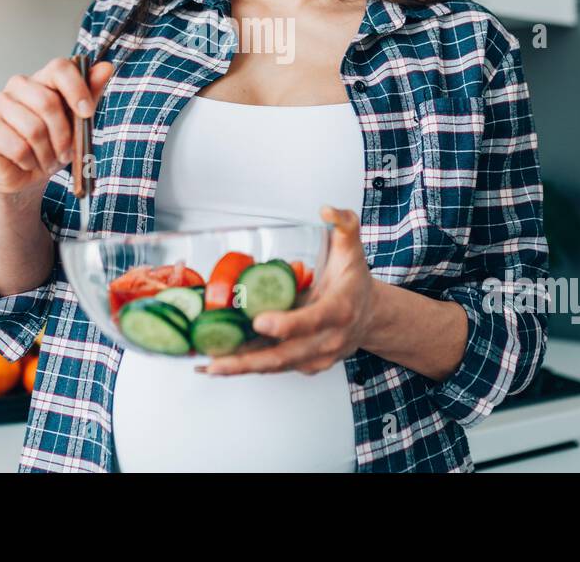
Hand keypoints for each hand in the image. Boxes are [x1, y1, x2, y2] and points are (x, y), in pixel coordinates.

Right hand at [0, 57, 114, 194]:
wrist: (26, 175)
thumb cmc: (52, 145)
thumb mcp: (78, 122)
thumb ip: (90, 94)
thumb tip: (106, 67)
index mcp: (43, 79)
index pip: (59, 68)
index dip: (76, 89)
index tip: (87, 113)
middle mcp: (18, 85)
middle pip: (47, 102)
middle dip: (63, 135)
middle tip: (66, 153)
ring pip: (33, 129)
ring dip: (47, 153)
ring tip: (47, 160)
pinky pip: (17, 147)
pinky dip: (30, 162)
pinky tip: (28, 163)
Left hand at [199, 205, 378, 375]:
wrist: (370, 317)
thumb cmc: (355, 282)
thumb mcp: (353, 250)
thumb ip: (344, 224)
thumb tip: (326, 211)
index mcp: (339, 310)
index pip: (313, 320)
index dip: (287, 324)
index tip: (259, 321)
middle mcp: (328, 339)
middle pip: (286, 355)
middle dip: (249, 360)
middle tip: (216, 360)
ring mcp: (316, 357)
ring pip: (276, 366)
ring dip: (241, 368)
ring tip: (208, 366)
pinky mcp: (305, 366)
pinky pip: (274, 368)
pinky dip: (247, 367)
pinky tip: (219, 365)